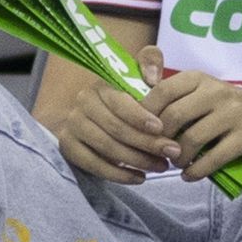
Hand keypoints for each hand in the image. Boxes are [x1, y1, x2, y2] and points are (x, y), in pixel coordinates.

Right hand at [54, 45, 180, 183]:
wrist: (97, 114)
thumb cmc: (129, 94)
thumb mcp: (139, 74)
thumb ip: (149, 63)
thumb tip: (152, 77)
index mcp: (101, 84)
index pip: (120, 103)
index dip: (140, 117)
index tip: (161, 129)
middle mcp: (83, 103)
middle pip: (116, 128)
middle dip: (147, 143)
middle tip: (172, 152)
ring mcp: (73, 126)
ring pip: (107, 148)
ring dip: (137, 160)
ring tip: (161, 166)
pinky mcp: (68, 147)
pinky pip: (93, 165)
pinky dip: (118, 174)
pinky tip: (140, 178)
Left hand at [139, 47, 241, 180]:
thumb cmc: (229, 109)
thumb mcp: (203, 93)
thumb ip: (174, 98)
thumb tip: (135, 115)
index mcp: (200, 78)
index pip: (162, 91)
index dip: (145, 114)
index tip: (141, 132)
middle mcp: (216, 92)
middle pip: (173, 117)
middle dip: (159, 141)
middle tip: (158, 153)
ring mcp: (233, 114)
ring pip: (190, 140)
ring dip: (177, 158)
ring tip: (177, 163)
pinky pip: (211, 159)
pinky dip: (195, 171)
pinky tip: (189, 175)